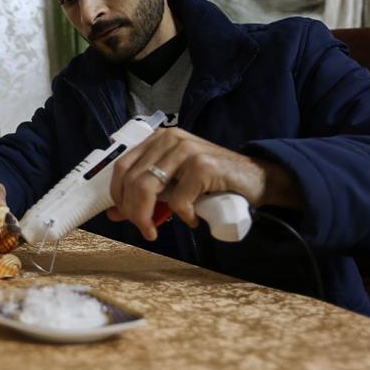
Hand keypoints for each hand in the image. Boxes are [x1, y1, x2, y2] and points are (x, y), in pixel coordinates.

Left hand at [106, 127, 300, 239]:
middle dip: (131, 211)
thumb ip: (147, 193)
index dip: (117, 194)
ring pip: (148, 188)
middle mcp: (170, 139)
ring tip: (153, 231)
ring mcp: (187, 150)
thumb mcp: (174, 183)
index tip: (122, 214)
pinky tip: (193, 219)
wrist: (255, 179)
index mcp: (158, 139)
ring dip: (146, 216)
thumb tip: (115, 212)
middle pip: (133, 180)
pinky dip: (182, 216)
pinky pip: (178, 200)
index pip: (122, 166)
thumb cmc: (212, 181)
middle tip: (143, 228)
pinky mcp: (203, 166)